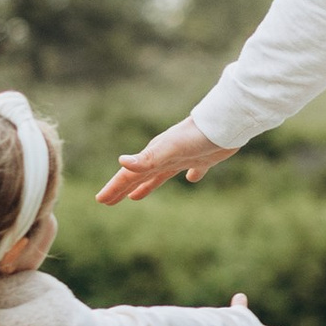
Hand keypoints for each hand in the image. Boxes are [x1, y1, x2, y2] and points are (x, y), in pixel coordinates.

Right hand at [97, 120, 233, 204]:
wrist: (225, 123)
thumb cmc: (196, 135)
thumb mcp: (169, 149)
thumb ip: (147, 158)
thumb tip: (121, 162)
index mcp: (154, 155)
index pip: (129, 175)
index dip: (114, 187)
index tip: (100, 200)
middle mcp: (165, 156)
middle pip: (139, 175)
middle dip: (123, 188)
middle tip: (108, 201)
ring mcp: (183, 157)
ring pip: (159, 175)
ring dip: (147, 185)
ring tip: (136, 196)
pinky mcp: (203, 158)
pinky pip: (193, 170)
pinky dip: (191, 176)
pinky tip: (191, 179)